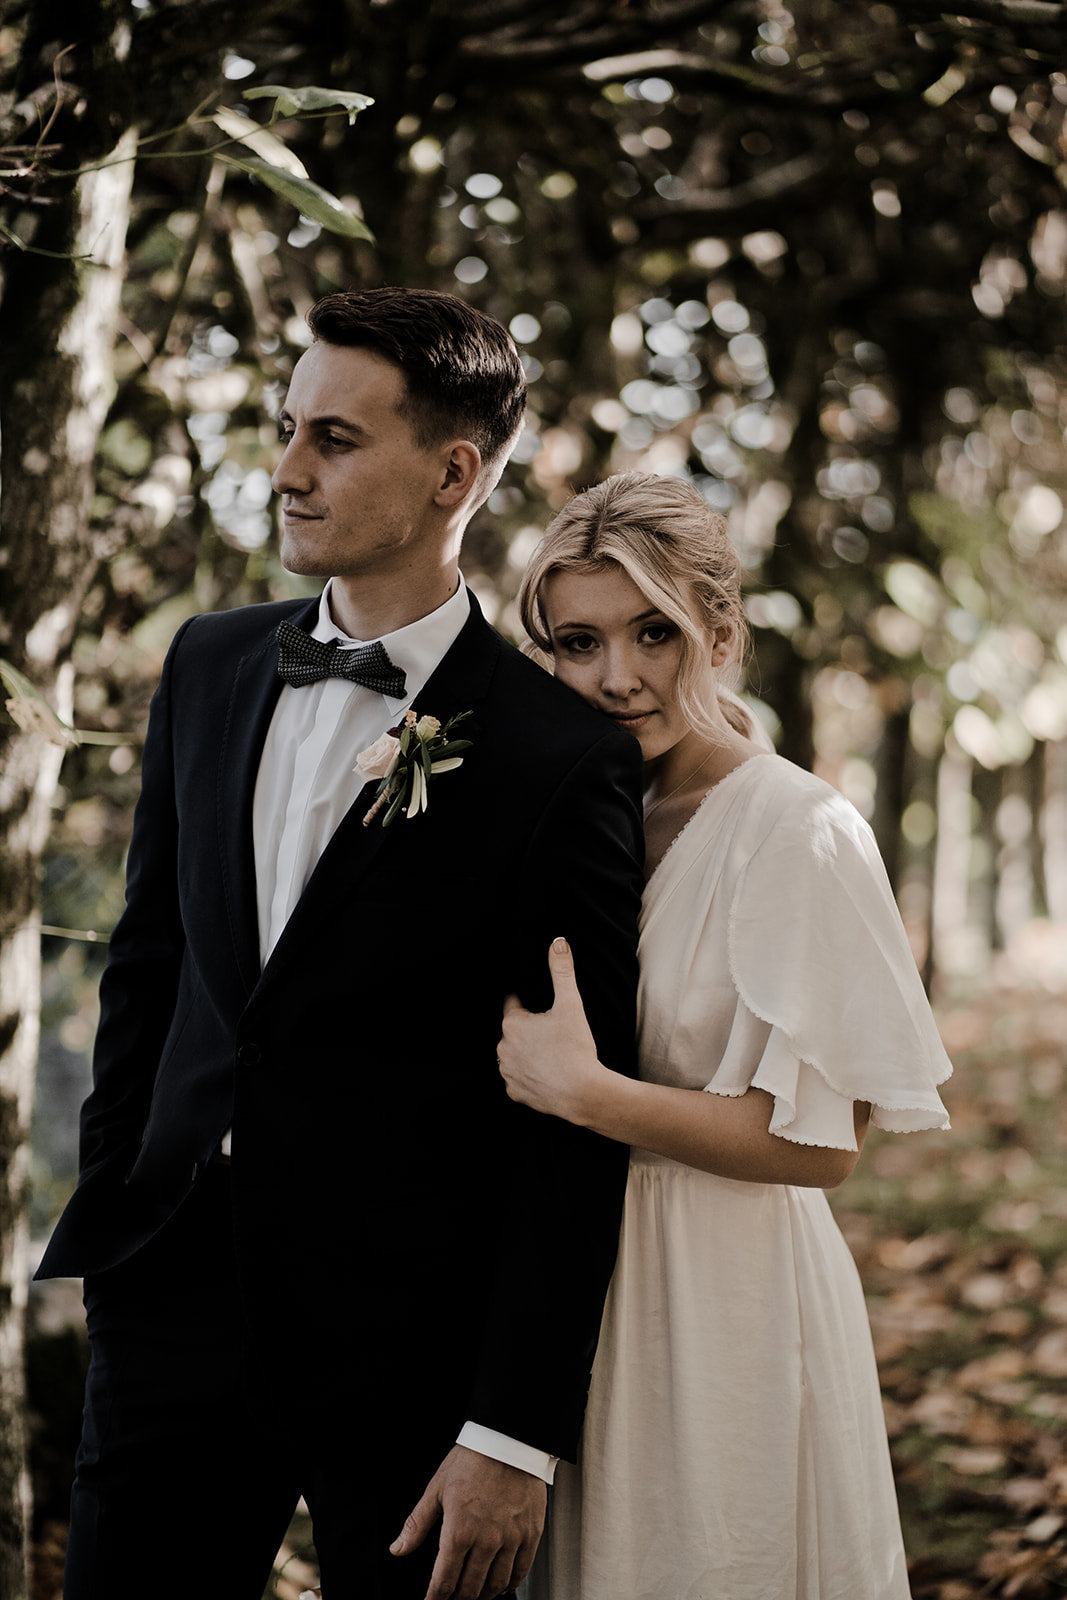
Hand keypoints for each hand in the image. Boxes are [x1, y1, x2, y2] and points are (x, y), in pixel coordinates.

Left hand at [390, 1444, 545, 1598]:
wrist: (508, 1440)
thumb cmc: (472, 1460)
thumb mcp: (437, 1489)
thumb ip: (417, 1524)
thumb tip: (398, 1549)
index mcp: (459, 1531)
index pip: (443, 1582)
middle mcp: (486, 1541)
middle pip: (469, 1590)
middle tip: (452, 1599)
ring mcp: (511, 1539)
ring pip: (495, 1585)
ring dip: (482, 1596)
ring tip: (474, 1595)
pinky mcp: (530, 1534)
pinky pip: (520, 1572)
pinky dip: (509, 1585)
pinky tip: (501, 1584)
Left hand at [498, 937, 605, 1124]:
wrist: (584, 1093)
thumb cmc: (576, 1048)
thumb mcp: (571, 1004)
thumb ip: (562, 971)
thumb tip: (558, 942)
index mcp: (512, 1024)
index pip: (513, 1005)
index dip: (529, 1006)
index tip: (543, 1011)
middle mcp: (502, 1047)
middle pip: (514, 1031)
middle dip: (529, 1030)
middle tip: (553, 1034)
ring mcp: (507, 1072)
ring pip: (515, 1054)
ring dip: (527, 1052)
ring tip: (551, 1054)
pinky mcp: (515, 1092)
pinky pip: (519, 1079)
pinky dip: (530, 1076)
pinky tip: (547, 1074)